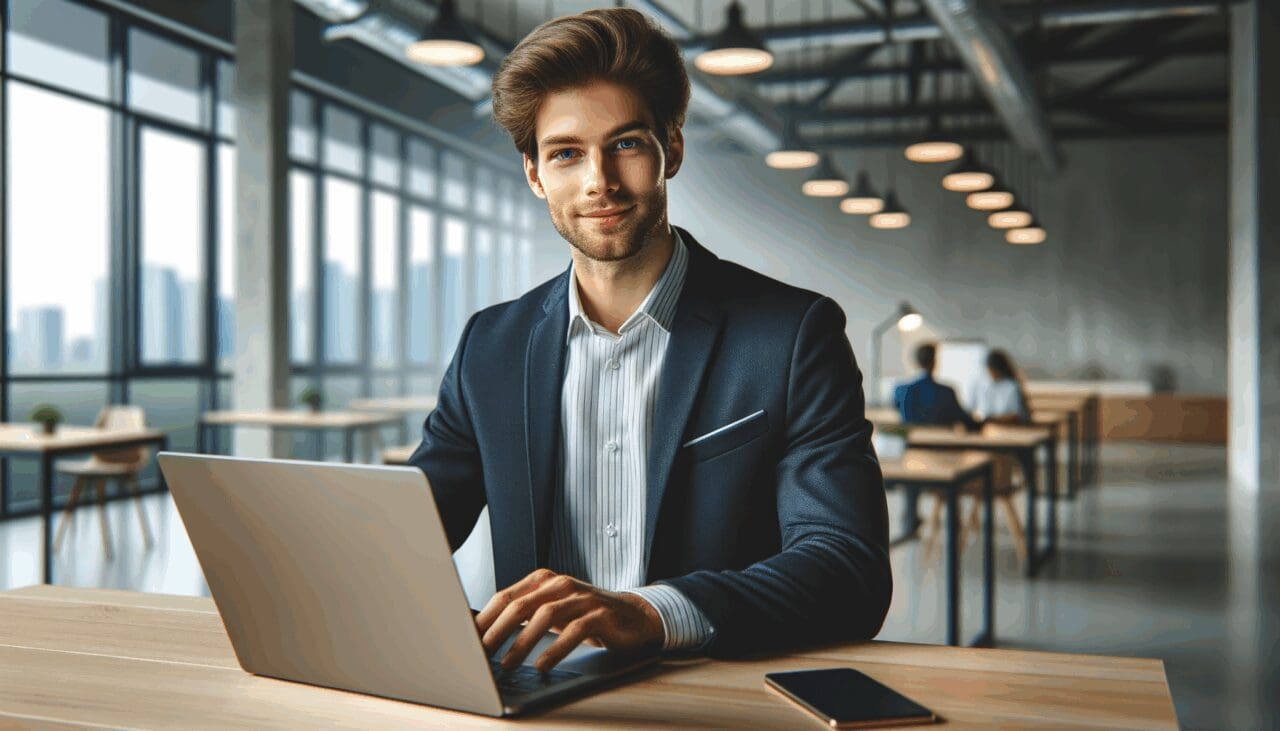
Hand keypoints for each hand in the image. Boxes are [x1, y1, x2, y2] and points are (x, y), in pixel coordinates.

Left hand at [475, 568, 663, 671]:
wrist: (633, 616)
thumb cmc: (585, 615)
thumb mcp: (552, 611)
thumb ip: (523, 615)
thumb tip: (483, 632)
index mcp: (543, 580)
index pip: (505, 597)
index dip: (485, 619)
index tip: (467, 640)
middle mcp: (560, 584)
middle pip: (520, 604)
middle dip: (496, 631)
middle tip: (480, 653)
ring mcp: (581, 597)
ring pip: (544, 615)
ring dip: (522, 642)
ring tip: (507, 664)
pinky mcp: (600, 614)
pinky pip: (574, 631)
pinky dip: (555, 649)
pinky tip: (542, 664)